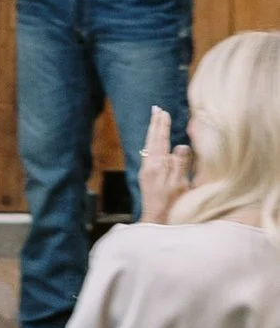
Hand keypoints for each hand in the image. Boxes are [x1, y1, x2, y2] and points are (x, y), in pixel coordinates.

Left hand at [138, 104, 193, 224]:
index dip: (162, 126)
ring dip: (153, 131)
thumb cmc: (172, 204)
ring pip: (149, 145)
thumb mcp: (180, 185)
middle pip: (152, 140)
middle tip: (156, 108)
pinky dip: (152, 143)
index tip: (163, 112)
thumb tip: (181, 145)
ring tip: (155, 119)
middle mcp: (149, 165)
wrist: (156, 219)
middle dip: (155, 124)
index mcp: (158, 165)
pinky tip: (154, 141)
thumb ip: (180, 164)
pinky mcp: (146, 175)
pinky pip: (149, 153)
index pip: (160, 141)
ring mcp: (146, 170)